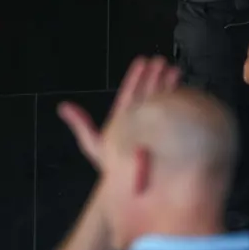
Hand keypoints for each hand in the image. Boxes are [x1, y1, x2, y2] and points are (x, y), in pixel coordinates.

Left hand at [57, 55, 181, 170]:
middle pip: (148, 93)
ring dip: (168, 86)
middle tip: (161, 61)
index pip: (130, 93)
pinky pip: (174, 117)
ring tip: (175, 70)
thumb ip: (81, 125)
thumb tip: (63, 107)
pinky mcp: (167, 137)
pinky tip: (185, 94)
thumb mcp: (95, 145)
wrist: (132, 188)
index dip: (136, 77)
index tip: (142, 62)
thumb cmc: (113, 169)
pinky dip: (179, 104)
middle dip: (155, 76)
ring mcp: (154, 129)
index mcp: (124, 118)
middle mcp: (139, 121)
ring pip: (162, 102)